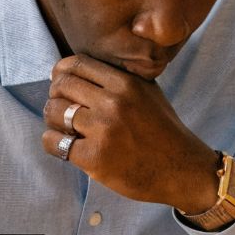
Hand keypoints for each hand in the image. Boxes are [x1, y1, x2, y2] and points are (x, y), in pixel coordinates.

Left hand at [41, 54, 218, 213]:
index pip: (76, 64)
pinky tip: (65, 145)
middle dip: (55, 95)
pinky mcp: (94, 157)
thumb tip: (75, 68)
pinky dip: (53, 142)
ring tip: (64, 127)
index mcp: (125, 83)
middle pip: (61, 85)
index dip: (61, 72)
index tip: (60, 83)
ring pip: (54, 111)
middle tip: (61, 108)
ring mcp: (103, 130)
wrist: (182, 170)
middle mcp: (113, 102)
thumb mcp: (147, 92)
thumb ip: (117, 77)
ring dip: (52, 119)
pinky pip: (54, 142)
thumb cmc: (162, 130)